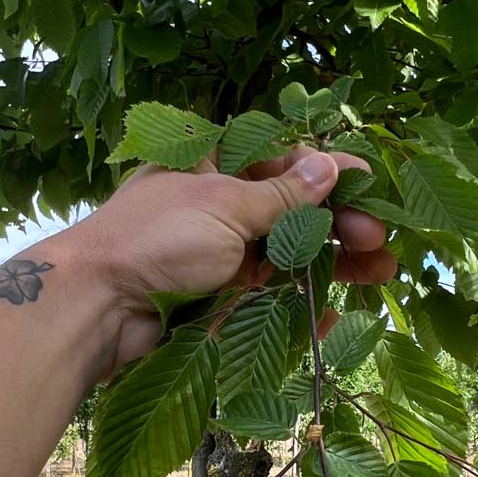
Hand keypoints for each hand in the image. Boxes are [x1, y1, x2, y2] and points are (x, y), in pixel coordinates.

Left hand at [78, 148, 396, 370]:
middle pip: (294, 213)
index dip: (331, 175)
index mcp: (216, 169)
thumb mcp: (225, 206)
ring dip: (333, 265)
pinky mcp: (218, 300)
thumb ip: (283, 194)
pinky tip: (333, 312)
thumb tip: (328, 165)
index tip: (372, 187)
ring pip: (289, 257)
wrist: (97, 307)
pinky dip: (301, 305)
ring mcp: (220, 256)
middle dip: (341, 226)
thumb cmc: (155, 238)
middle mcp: (221, 209)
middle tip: (380, 241)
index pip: (285, 163)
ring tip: (380, 273)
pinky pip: (270, 299)